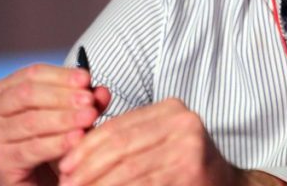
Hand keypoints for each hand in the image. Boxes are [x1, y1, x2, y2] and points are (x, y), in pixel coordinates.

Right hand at [0, 63, 110, 185]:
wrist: (38, 177)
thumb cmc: (51, 137)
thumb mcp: (72, 113)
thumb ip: (87, 100)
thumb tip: (101, 91)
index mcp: (4, 89)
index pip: (32, 74)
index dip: (61, 75)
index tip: (86, 78)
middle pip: (28, 95)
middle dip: (62, 96)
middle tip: (88, 100)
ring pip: (31, 121)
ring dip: (64, 118)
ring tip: (89, 117)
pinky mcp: (0, 161)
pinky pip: (32, 148)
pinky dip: (57, 143)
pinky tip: (76, 138)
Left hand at [58, 98, 273, 185]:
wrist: (223, 183)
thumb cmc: (180, 165)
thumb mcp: (154, 143)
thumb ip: (123, 140)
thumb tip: (71, 151)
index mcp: (170, 108)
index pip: (118, 125)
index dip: (86, 146)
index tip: (63, 165)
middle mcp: (183, 121)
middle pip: (121, 146)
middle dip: (87, 169)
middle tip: (65, 184)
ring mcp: (190, 146)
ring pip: (129, 169)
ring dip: (98, 185)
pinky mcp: (191, 171)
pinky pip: (144, 184)